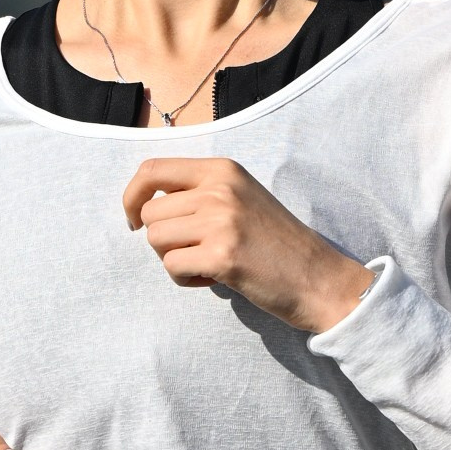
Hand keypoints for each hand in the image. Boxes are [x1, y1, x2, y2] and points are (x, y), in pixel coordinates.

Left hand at [123, 158, 373, 334]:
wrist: (318, 277)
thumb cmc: (276, 242)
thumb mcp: (241, 197)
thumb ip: (199, 191)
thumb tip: (144, 201)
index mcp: (222, 170)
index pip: (152, 170)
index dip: (131, 196)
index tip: (134, 220)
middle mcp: (220, 189)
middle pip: (149, 213)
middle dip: (163, 239)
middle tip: (194, 251)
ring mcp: (221, 221)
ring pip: (156, 240)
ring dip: (174, 260)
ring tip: (207, 264)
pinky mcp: (222, 256)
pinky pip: (172, 267)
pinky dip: (186, 279)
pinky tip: (214, 279)